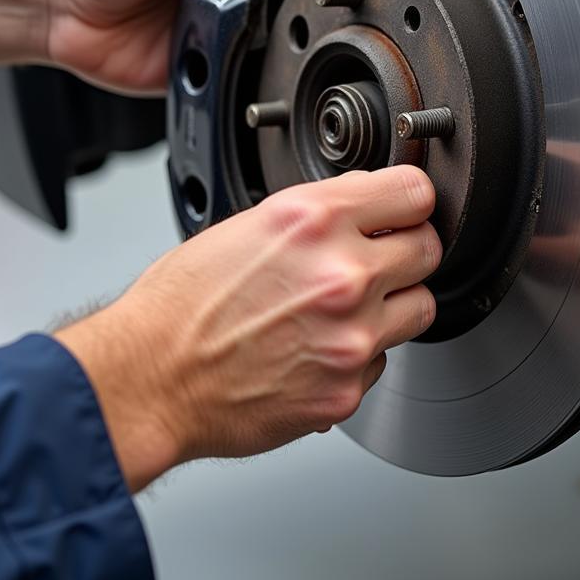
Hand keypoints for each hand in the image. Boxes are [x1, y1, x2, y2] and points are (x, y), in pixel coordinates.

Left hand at [0, 0, 286, 91]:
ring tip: (225, 22)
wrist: (59, 8)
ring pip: (254, 44)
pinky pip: (226, 77)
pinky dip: (224, 70)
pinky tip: (214, 54)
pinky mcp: (197, 70)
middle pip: (270, 2)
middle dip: (268, 2)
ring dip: (246, 37)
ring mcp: (208, 32)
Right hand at [54, 166, 440, 491]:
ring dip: (395, 304)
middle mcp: (342, 274)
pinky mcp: (347, 388)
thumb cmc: (184, 302)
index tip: (406, 208)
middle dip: (406, 250)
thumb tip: (366, 204)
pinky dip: (362, 353)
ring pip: (421, 306)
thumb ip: (320, 212)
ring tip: (349, 309)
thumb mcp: (249, 224)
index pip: (414, 191)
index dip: (410, 200)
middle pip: (428, 248)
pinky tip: (319, 348)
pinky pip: (385, 360)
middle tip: (378, 260)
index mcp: (314, 220)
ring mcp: (351, 335)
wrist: (151, 377)